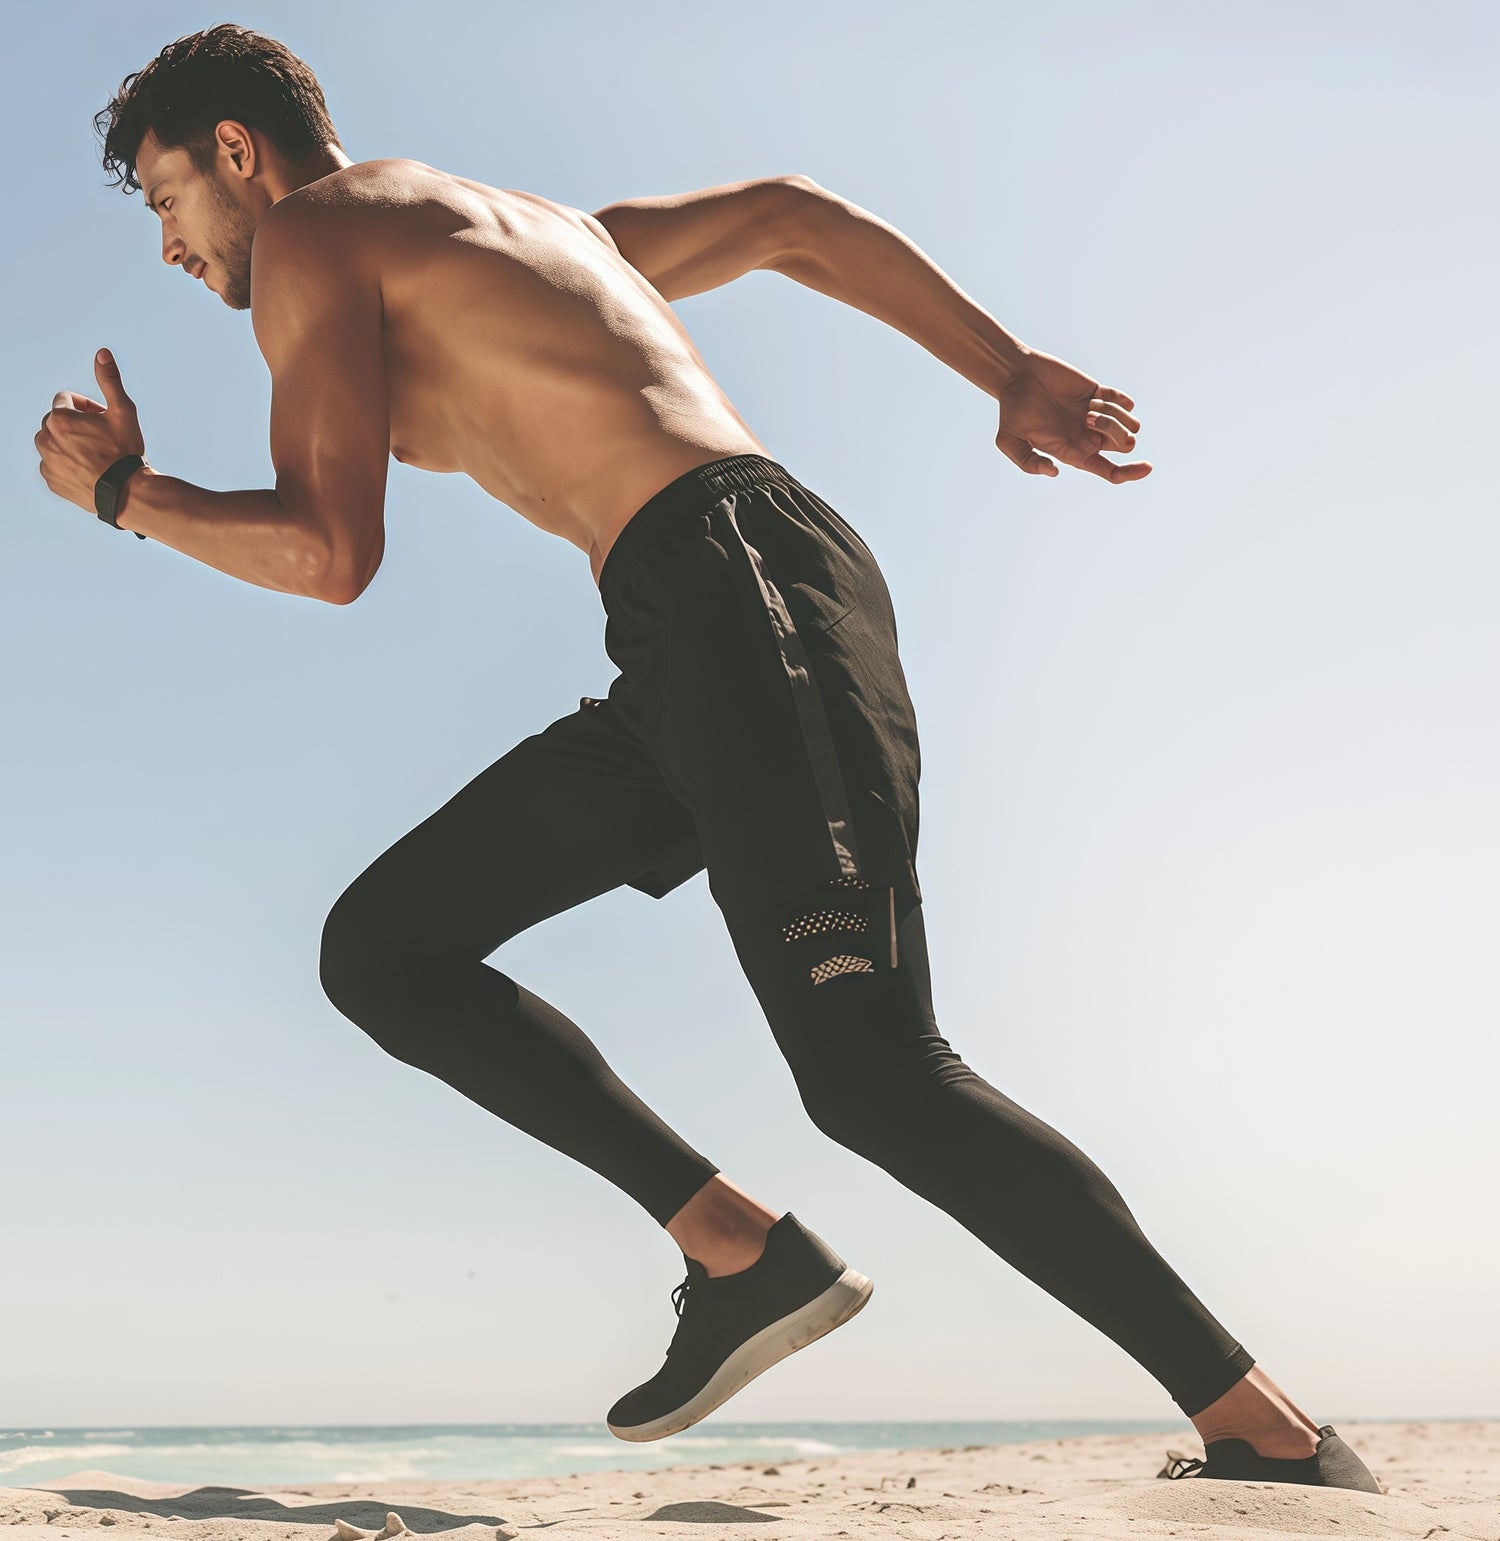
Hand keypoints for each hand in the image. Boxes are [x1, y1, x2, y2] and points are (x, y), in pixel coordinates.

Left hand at [35, 348, 147, 512]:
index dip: (87, 407)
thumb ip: (109, 381)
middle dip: (77, 425)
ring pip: (55, 442)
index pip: (66, 400)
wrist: (127, 493)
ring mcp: (46, 460)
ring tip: (97, 456)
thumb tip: (102, 352)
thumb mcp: (123, 412)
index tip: (104, 419)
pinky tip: (90, 471)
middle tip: (103, 439)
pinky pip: (55, 465)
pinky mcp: (50, 479)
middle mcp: (45, 437)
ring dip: (70, 443)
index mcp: (59, 418)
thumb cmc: (126, 452)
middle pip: (58, 421)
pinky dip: (69, 464)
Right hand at [994, 347, 1151, 482]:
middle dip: (1117, 435)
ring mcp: (1096, 415)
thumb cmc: (1011, 410)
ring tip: (1092, 406)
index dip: (1130, 474)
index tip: (1147, 467)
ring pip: (1130, 426)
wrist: (1016, 376)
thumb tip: (1056, 471)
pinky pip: (1125, 402)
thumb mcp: (1008, 441)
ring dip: (1118, 418)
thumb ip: (1028, 462)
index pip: (1109, 472)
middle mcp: (1088, 436)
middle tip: (1090, 420)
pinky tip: (1099, 396)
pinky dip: (1119, 401)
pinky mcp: (1099, 393)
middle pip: (1124, 446)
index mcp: (1072, 453)